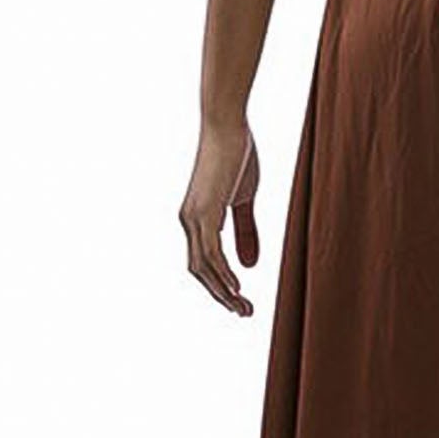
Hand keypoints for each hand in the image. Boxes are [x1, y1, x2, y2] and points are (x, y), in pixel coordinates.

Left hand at [180, 118, 259, 316]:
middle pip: (199, 271)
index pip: (204, 262)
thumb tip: (250, 266)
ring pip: (203, 267)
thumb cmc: (236, 155)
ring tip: (243, 307)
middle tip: (244, 313)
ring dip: (223, 291)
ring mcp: (193, 217)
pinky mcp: (203, 211)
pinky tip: (236, 285)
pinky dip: (222, 272)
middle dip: (221, 295)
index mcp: (197, 219)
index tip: (240, 301)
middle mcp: (189, 221)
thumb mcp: (244, 199)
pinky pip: (210, 251)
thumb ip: (246, 231)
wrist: (227, 125)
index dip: (219, 284)